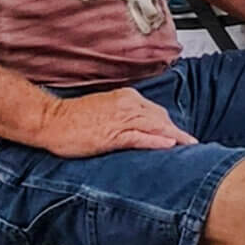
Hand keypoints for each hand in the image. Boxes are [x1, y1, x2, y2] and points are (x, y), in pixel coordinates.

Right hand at [41, 87, 197, 157]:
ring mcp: (120, 119)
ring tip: (189, 147)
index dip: (171, 125)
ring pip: (155, 127)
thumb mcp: (106, 110)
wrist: (52, 120)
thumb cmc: (75, 118)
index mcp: (127, 98)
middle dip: (178, 132)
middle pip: (161, 119)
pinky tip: (168, 145)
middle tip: (192, 144)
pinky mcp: (112, 134)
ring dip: (175, 137)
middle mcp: (127, 105)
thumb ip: (125, 115)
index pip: (157, 112)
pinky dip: (156, 141)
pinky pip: (139, 137)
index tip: (183, 136)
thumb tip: (142, 125)